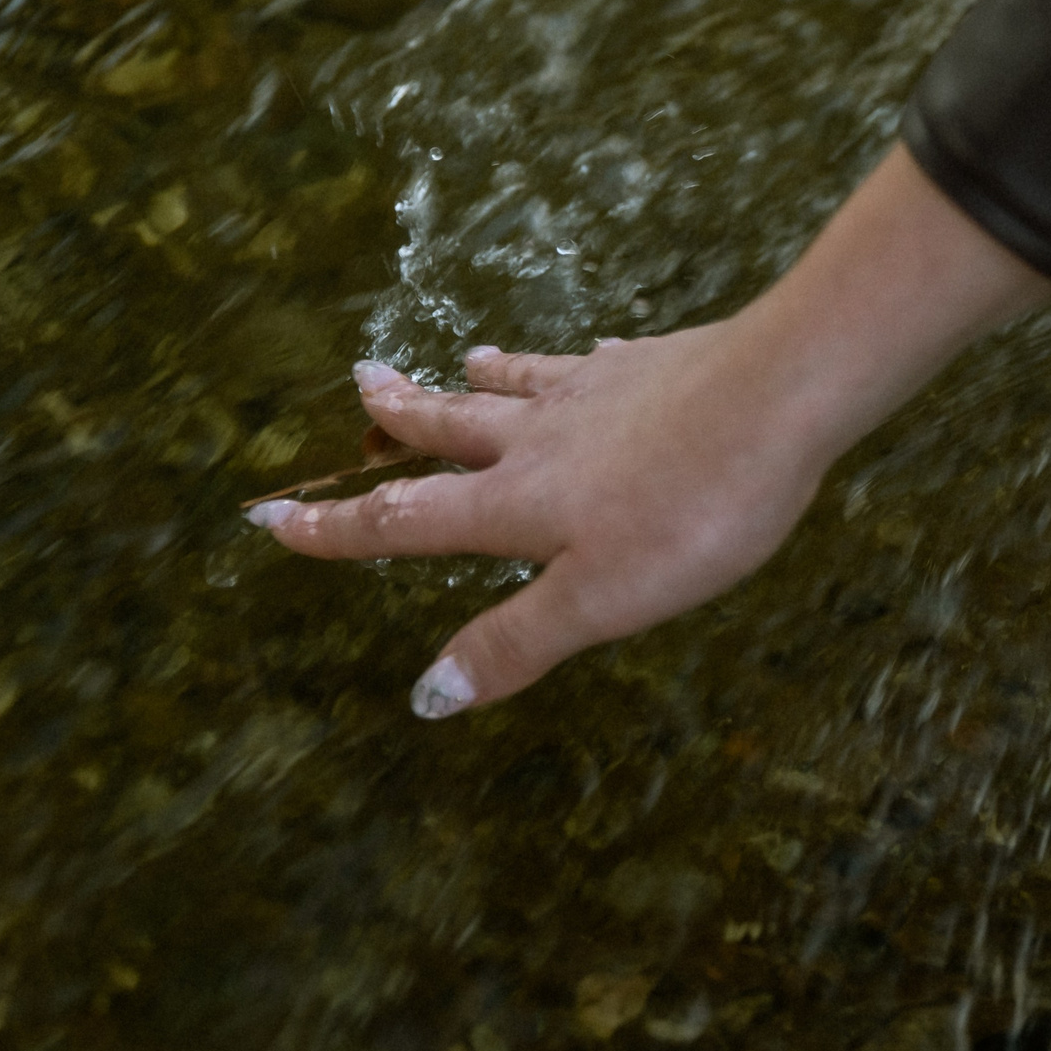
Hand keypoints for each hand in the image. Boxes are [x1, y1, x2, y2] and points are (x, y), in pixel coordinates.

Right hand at [247, 322, 844, 716]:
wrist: (779, 396)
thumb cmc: (692, 510)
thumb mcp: (599, 601)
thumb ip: (514, 642)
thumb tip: (424, 697)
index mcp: (516, 504)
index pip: (405, 521)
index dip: (337, 529)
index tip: (271, 516)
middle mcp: (541, 439)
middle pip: (452, 428)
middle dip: (399, 418)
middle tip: (358, 384)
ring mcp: (599, 394)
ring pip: (519, 385)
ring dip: (479, 380)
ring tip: (455, 361)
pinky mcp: (656, 367)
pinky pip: (601, 363)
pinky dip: (579, 362)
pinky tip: (596, 353)